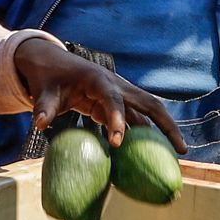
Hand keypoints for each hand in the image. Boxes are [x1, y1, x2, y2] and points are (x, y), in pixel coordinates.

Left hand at [11, 34, 181, 150]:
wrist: (53, 64)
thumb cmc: (49, 77)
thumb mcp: (44, 91)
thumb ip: (43, 107)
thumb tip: (39, 124)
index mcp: (98, 80)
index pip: (113, 99)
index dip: (117, 119)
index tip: (117, 143)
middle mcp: (117, 85)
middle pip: (149, 104)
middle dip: (166, 125)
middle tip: (180, 150)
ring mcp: (121, 94)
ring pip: (149, 111)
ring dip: (164, 130)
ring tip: (178, 155)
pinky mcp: (118, 104)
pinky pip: (138, 120)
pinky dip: (147, 135)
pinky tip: (153, 155)